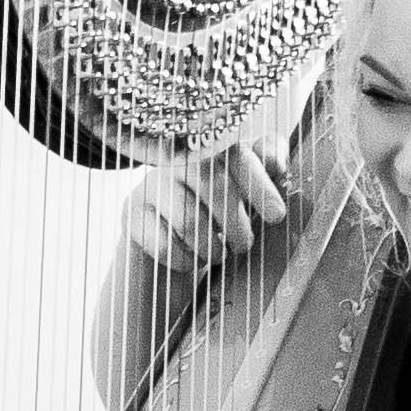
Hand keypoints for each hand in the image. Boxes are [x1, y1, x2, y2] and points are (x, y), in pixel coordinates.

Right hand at [127, 113, 301, 273]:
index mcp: (209, 149)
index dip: (260, 185)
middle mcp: (177, 159)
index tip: (276, 216)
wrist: (162, 253)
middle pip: (214, 186)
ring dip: (212, 248)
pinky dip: (185, 261)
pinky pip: (165, 244)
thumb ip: (264, 168)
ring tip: (218, 256)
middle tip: (243, 245)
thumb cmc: (212, 219)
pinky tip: (191, 261)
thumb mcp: (243, 194)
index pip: (238, 155)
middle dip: (237, 225)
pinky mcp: (131, 213)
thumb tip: (279, 164)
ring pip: (189, 220)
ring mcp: (150, 184)